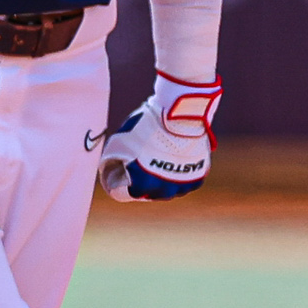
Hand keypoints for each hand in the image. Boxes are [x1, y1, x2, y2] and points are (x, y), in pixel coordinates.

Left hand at [97, 73, 220, 201]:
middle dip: (138, 180)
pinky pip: (183, 182)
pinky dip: (177, 173)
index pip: (119, 194)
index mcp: (141, 186)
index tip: (115, 168)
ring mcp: (182, 186)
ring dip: (159, 179)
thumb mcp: (119, 142)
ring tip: (156, 158)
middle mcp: (163, 192)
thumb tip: (110, 169)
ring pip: (165, 190)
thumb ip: (112, 161)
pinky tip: (172, 159)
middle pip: (144, 193)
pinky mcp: (197, 178)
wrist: (181, 114)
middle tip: (136, 160)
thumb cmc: (147, 127)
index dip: (113, 180)